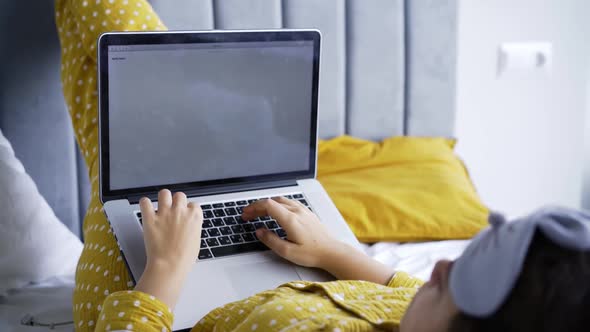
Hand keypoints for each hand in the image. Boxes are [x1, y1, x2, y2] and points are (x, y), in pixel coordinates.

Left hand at [134, 189, 202, 308]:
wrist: (170, 266)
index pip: (193, 205)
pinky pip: (145, 202)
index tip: (185, 215)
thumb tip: (189, 225)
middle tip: (173, 210)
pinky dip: (145, 204)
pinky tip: (146, 208)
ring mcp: (165, 213)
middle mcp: (180, 211)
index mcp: (194, 216)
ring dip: (163, 198)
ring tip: (160, 205)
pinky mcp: (150, 218)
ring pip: (164, 193)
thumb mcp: (196, 241)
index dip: (188, 210)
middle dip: (177, 201)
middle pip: (180, 195)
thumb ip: (192, 228)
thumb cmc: (184, 258)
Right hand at [242, 196, 394, 283]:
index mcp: (290, 219)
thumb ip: (271, 240)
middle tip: (248, 215)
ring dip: (268, 205)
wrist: (332, 252)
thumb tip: (259, 231)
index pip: (267, 205)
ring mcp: (303, 211)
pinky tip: (277, 212)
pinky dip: (278, 205)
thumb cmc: (313, 253)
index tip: (246, 214)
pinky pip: (289, 203)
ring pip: (281, 200)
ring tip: (260, 213)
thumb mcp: (288, 252)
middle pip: (272, 201)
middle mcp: (297, 211)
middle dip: (258, 206)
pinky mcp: (308, 213)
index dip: (254, 207)